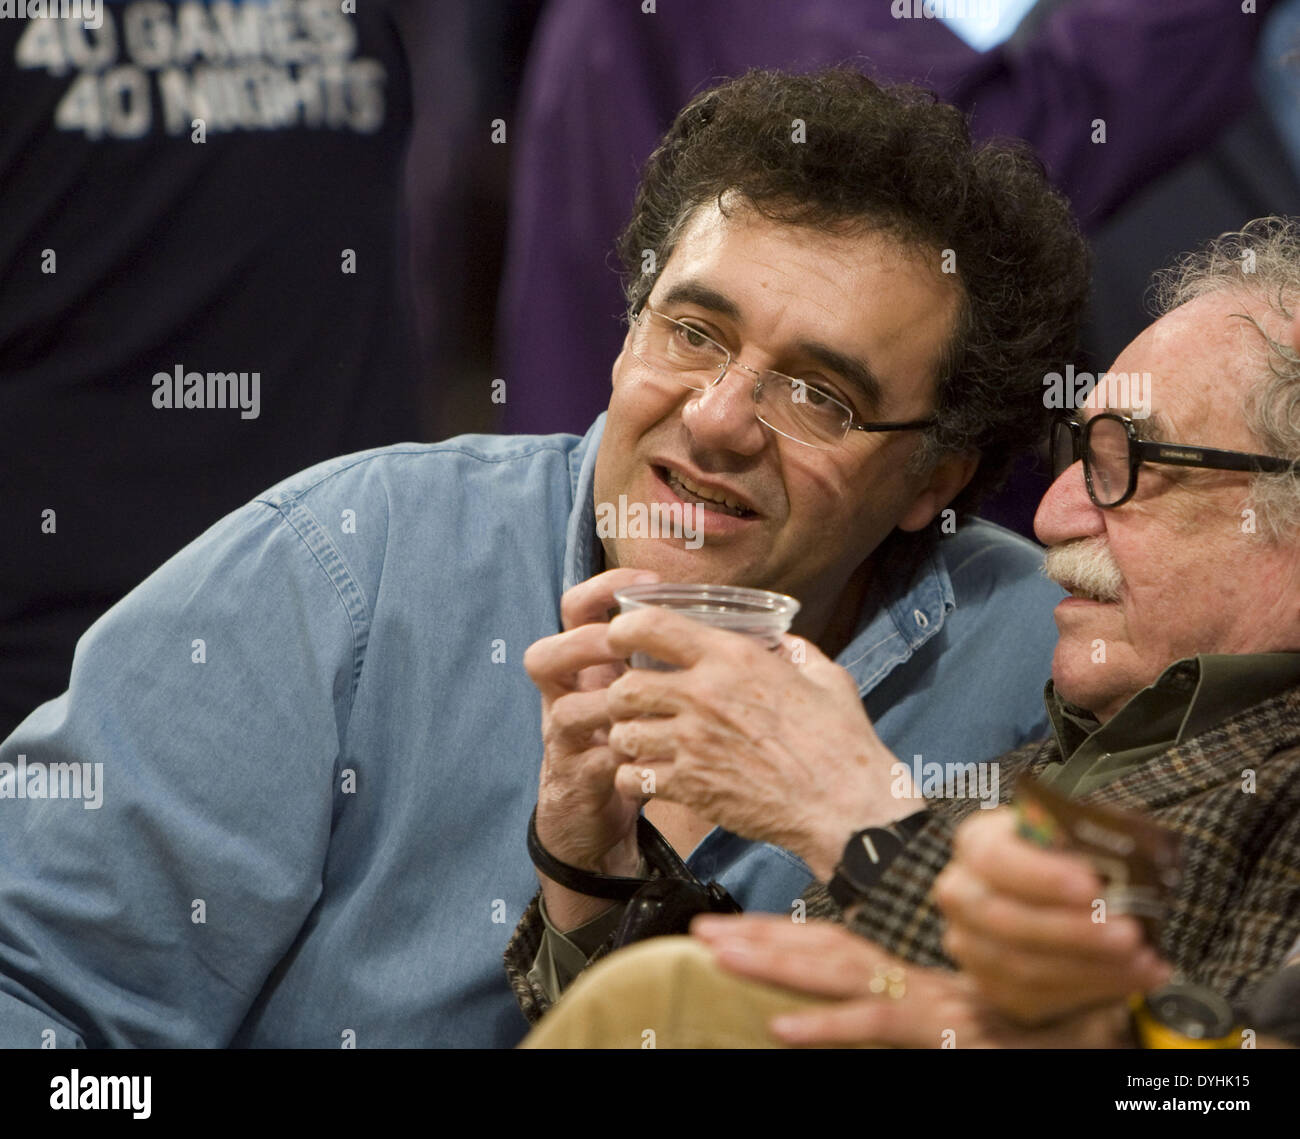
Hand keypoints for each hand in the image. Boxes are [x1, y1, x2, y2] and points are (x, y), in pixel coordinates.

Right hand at [522, 568, 658, 928]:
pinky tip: (657, 751)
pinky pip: (594, 762)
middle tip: (622, 644)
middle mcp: (567, 697)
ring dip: (603, 703)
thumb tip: (756, 628)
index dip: (601, 589)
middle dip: (583, 643)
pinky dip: (625, 756)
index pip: (575, 611)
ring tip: (639, 701)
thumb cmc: (631, 740)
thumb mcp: (643, 692)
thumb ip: (675, 658)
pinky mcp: (578, 780)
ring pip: (562, 710)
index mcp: (587, 666)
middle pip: (545, 656)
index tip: (647, 579)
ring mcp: (565, 741)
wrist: (594, 817)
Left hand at [603, 607, 908, 878]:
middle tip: (635, 702)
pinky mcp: (690, 787)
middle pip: (625, 686)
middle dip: (622, 693)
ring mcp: (692, 744)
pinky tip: (653, 776)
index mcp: (733, 658)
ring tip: (644, 740)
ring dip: (627, 736)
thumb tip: (782, 642)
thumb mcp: (826, 677)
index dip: (625, 629)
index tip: (622, 637)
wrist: (845, 806)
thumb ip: (796, 652)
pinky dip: (635, 777)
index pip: (652, 626)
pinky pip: (634, 777)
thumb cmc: (841, 741)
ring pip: (623, 733)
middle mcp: (703, 695)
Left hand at [691, 914, 1130, 1047]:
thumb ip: (935, 992)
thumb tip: (881, 975)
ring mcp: (933, 1005)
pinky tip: (778, 1028)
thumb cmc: (1057, 1015)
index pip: (842, 943)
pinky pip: (879, 1027)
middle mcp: (922, 978)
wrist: (1119, 1026)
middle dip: (758, 940)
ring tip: (716, 953)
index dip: (784, 932)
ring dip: (772, 963)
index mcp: (923, 970)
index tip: (730, 922)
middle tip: (700, 928)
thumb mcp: (986, 1004)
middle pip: (826, 950)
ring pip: (840, 975)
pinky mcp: (948, 1036)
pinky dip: (826, 1028)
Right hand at [934, 808, 1171, 1024]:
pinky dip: (1093, 989)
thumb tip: (1122, 864)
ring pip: (1021, 966)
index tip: (1092, 885)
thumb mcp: (1070, 836)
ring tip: (1142, 959)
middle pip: (1005, 919)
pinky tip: (1135, 976)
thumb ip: (1084, 845)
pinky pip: (1038, 997)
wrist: (1047, 895)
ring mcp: (970, 943)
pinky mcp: (992, 985)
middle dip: (1073, 931)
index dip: (1041, 875)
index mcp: (977, 843)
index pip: (994, 858)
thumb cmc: (1064, 858)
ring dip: (1091, 967)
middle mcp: (962, 893)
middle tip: (1130, 933)